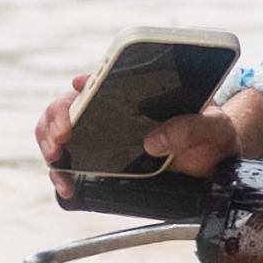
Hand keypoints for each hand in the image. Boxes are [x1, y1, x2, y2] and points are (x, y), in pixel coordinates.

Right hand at [35, 77, 262, 202]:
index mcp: (136, 90)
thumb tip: (155, 140)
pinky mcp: (100, 161)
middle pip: (69, 103)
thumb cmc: (213, 136)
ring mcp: (102, 134)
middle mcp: (113, 109)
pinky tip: (65, 184)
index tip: (79, 88)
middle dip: (57, 117)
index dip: (84, 82)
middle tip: (63, 136)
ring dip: (48, 141)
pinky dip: (59, 172)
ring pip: (58, 129)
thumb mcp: (213, 128)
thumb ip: (191, 127)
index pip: (101, 77)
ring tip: (56, 158)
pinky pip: (68, 162)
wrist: (214, 162)